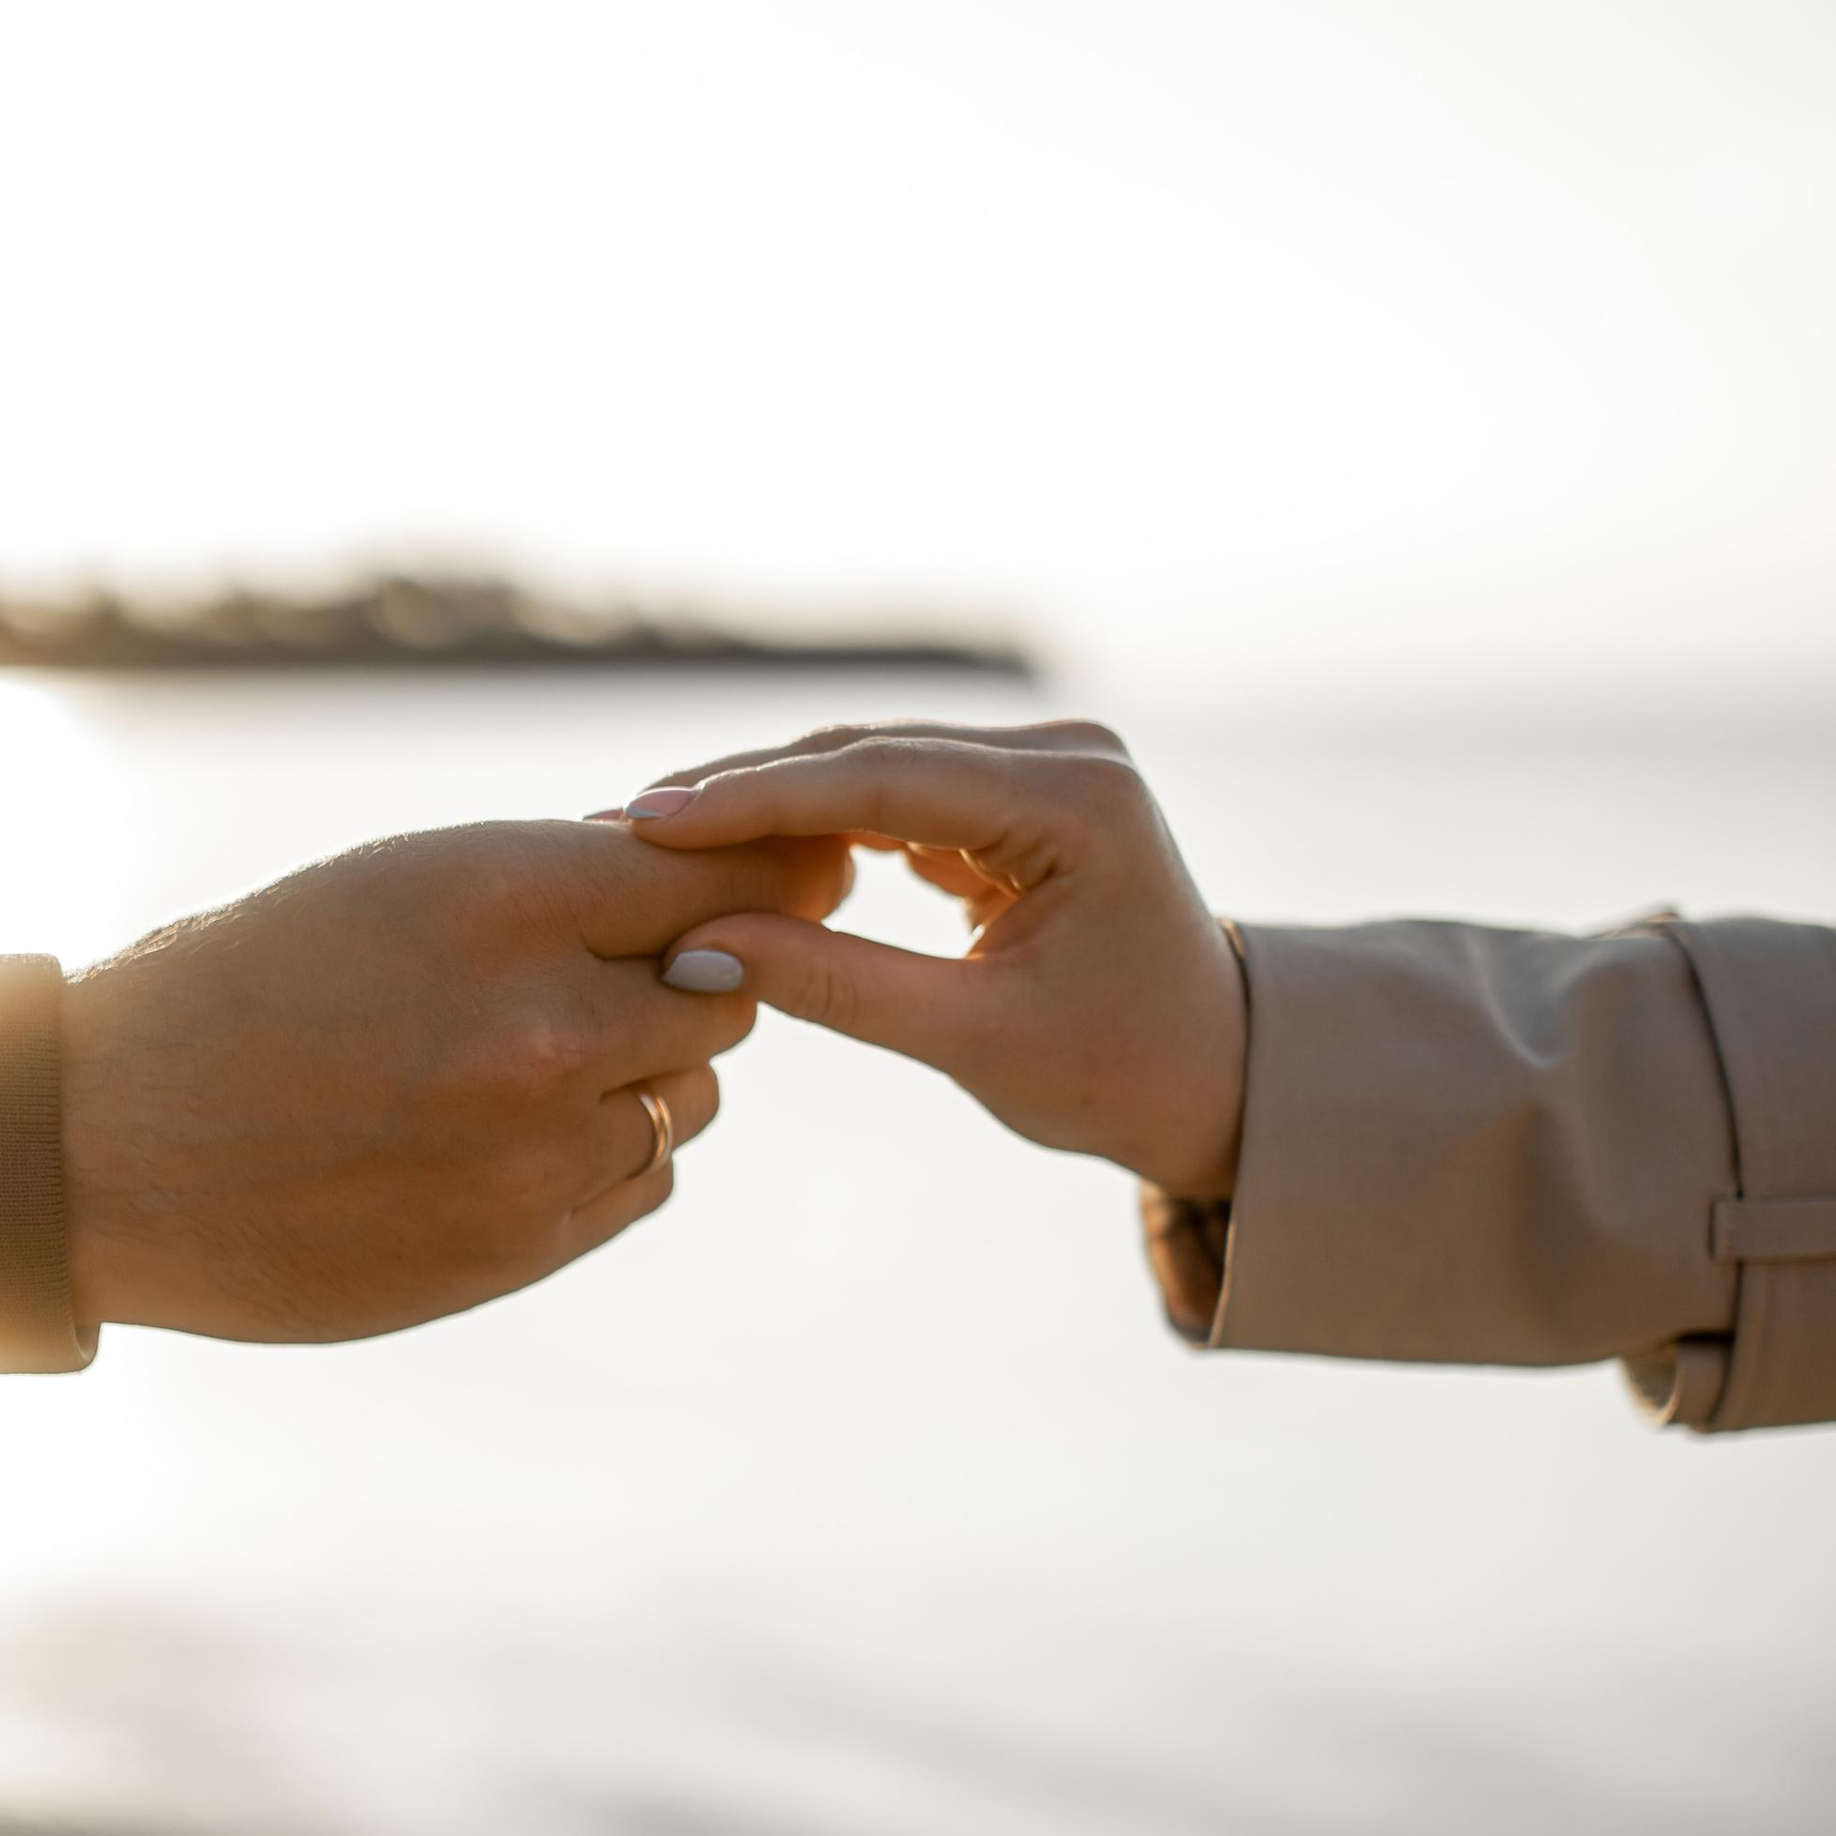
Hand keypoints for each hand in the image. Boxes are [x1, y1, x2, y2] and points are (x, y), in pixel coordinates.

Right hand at [60, 818, 849, 1337]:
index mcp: (501, 893)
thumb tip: (718, 868)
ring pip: (692, 1091)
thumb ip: (559, 882)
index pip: (723, 874)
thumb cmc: (239, 986)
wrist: (99, 1151)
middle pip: (729, 987)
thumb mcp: (393, 884)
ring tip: (523, 1061)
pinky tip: (508, 1136)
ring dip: (646, 1070)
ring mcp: (538, 1145)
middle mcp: (541, 1020)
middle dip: (688, 973)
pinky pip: (645, 1178)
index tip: (798, 873)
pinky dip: (608, 1153)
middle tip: (613, 972)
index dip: (774, 874)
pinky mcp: (523, 1242)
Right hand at [622, 719, 1246, 1196]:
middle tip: (618, 826)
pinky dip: (813, 824)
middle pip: (870, 755)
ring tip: (650, 838)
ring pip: (871, 767)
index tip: (647, 819)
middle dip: (746, 791)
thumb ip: (839, 985)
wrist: (1216, 1080)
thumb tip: (698, 948)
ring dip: (767, 803)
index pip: (885, 780)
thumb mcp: (975, 1042)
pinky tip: (723, 850)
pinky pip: (893, 794)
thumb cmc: (1117, 1075)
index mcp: (1078, 804)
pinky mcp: (1015, 793)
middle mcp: (1066, 757)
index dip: (756, 797)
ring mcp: (1042, 766)